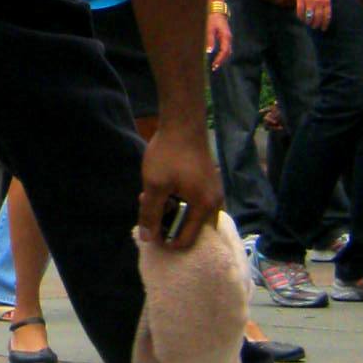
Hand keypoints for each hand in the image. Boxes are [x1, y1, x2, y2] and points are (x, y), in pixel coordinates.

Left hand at [138, 120, 222, 250]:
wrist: (183, 122)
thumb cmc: (169, 154)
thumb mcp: (154, 185)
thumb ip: (150, 213)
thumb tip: (146, 238)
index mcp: (204, 207)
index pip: (186, 240)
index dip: (166, 240)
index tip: (150, 227)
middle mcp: (215, 203)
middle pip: (191, 229)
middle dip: (169, 223)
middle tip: (151, 208)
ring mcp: (214, 191)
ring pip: (192, 214)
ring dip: (173, 211)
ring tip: (154, 197)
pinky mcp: (209, 182)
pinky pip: (196, 202)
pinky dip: (181, 202)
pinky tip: (165, 189)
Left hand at [207, 6, 231, 70]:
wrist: (218, 11)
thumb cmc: (213, 19)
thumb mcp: (210, 29)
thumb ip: (210, 40)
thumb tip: (209, 51)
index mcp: (226, 37)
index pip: (224, 51)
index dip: (219, 59)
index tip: (214, 65)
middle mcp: (229, 39)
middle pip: (227, 53)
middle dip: (221, 61)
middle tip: (214, 67)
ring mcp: (228, 38)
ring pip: (228, 51)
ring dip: (222, 58)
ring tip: (215, 64)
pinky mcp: (226, 38)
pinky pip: (226, 48)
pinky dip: (223, 54)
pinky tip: (218, 57)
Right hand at [295, 0, 332, 32]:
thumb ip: (325, 5)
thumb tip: (323, 17)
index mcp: (326, 1)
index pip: (327, 16)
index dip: (325, 24)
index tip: (323, 28)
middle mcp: (318, 2)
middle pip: (318, 18)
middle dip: (316, 25)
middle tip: (315, 27)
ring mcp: (309, 1)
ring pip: (309, 16)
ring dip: (309, 22)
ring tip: (309, 24)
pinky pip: (300, 12)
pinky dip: (301, 17)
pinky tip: (302, 18)